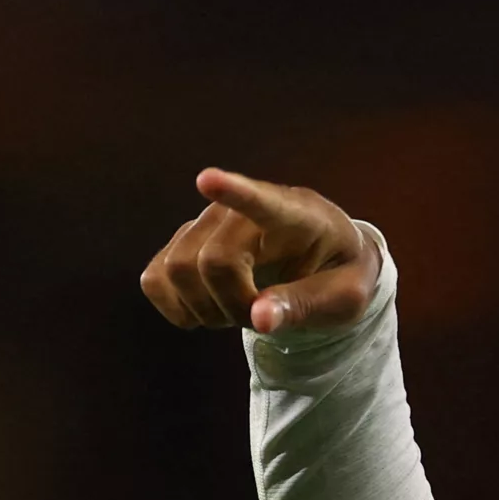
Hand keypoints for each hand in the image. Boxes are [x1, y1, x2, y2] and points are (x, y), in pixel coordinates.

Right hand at [139, 170, 379, 334]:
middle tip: (264, 315)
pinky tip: (209, 308)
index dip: (233, 191)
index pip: (262, 201)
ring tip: (241, 309)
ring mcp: (205, 222)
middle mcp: (240, 210)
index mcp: (295, 215)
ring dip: (207, 309)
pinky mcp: (180, 242)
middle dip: (234, 305)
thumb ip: (305, 305)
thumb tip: (258, 320)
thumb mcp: (344, 298)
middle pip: (213, 261)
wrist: (324, 261)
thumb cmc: (339, 275)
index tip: (206, 180)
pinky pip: (154, 279)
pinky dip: (178, 308)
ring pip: (177, 270)